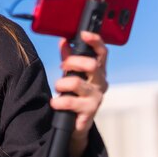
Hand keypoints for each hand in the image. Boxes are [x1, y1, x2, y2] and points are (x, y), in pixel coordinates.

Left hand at [49, 31, 107, 156]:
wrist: (76, 122)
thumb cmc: (75, 94)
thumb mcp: (71, 73)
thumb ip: (68, 57)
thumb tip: (63, 41)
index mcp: (99, 70)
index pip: (102, 52)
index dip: (95, 41)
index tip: (83, 34)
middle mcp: (101, 82)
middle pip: (92, 65)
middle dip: (73, 62)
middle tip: (63, 67)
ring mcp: (96, 97)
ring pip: (77, 83)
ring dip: (61, 84)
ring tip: (58, 88)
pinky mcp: (89, 111)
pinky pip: (70, 102)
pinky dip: (58, 101)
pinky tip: (55, 103)